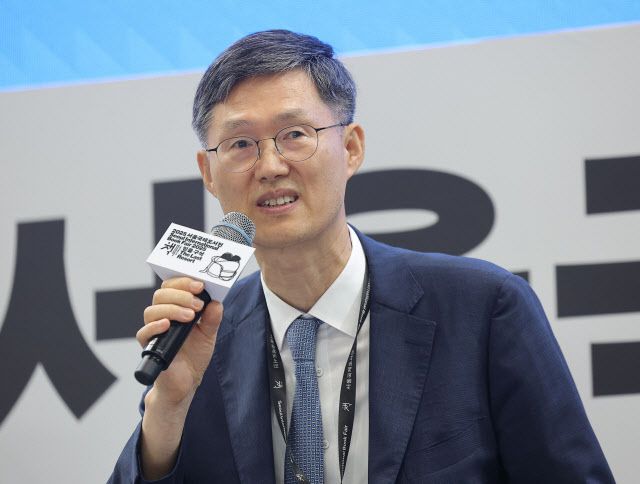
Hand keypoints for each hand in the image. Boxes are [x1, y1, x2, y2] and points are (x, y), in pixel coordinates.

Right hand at [137, 277, 222, 406]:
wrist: (187, 381)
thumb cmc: (195, 354)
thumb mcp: (209, 333)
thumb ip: (212, 317)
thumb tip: (216, 301)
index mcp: (175, 307)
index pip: (172, 286)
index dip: (184, 282)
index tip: (199, 285)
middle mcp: (162, 315)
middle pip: (161, 294)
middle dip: (181, 295)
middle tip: (197, 304)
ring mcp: (154, 330)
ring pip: (152, 310)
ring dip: (172, 309)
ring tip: (190, 317)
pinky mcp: (148, 346)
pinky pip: (144, 332)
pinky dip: (155, 326)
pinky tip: (168, 325)